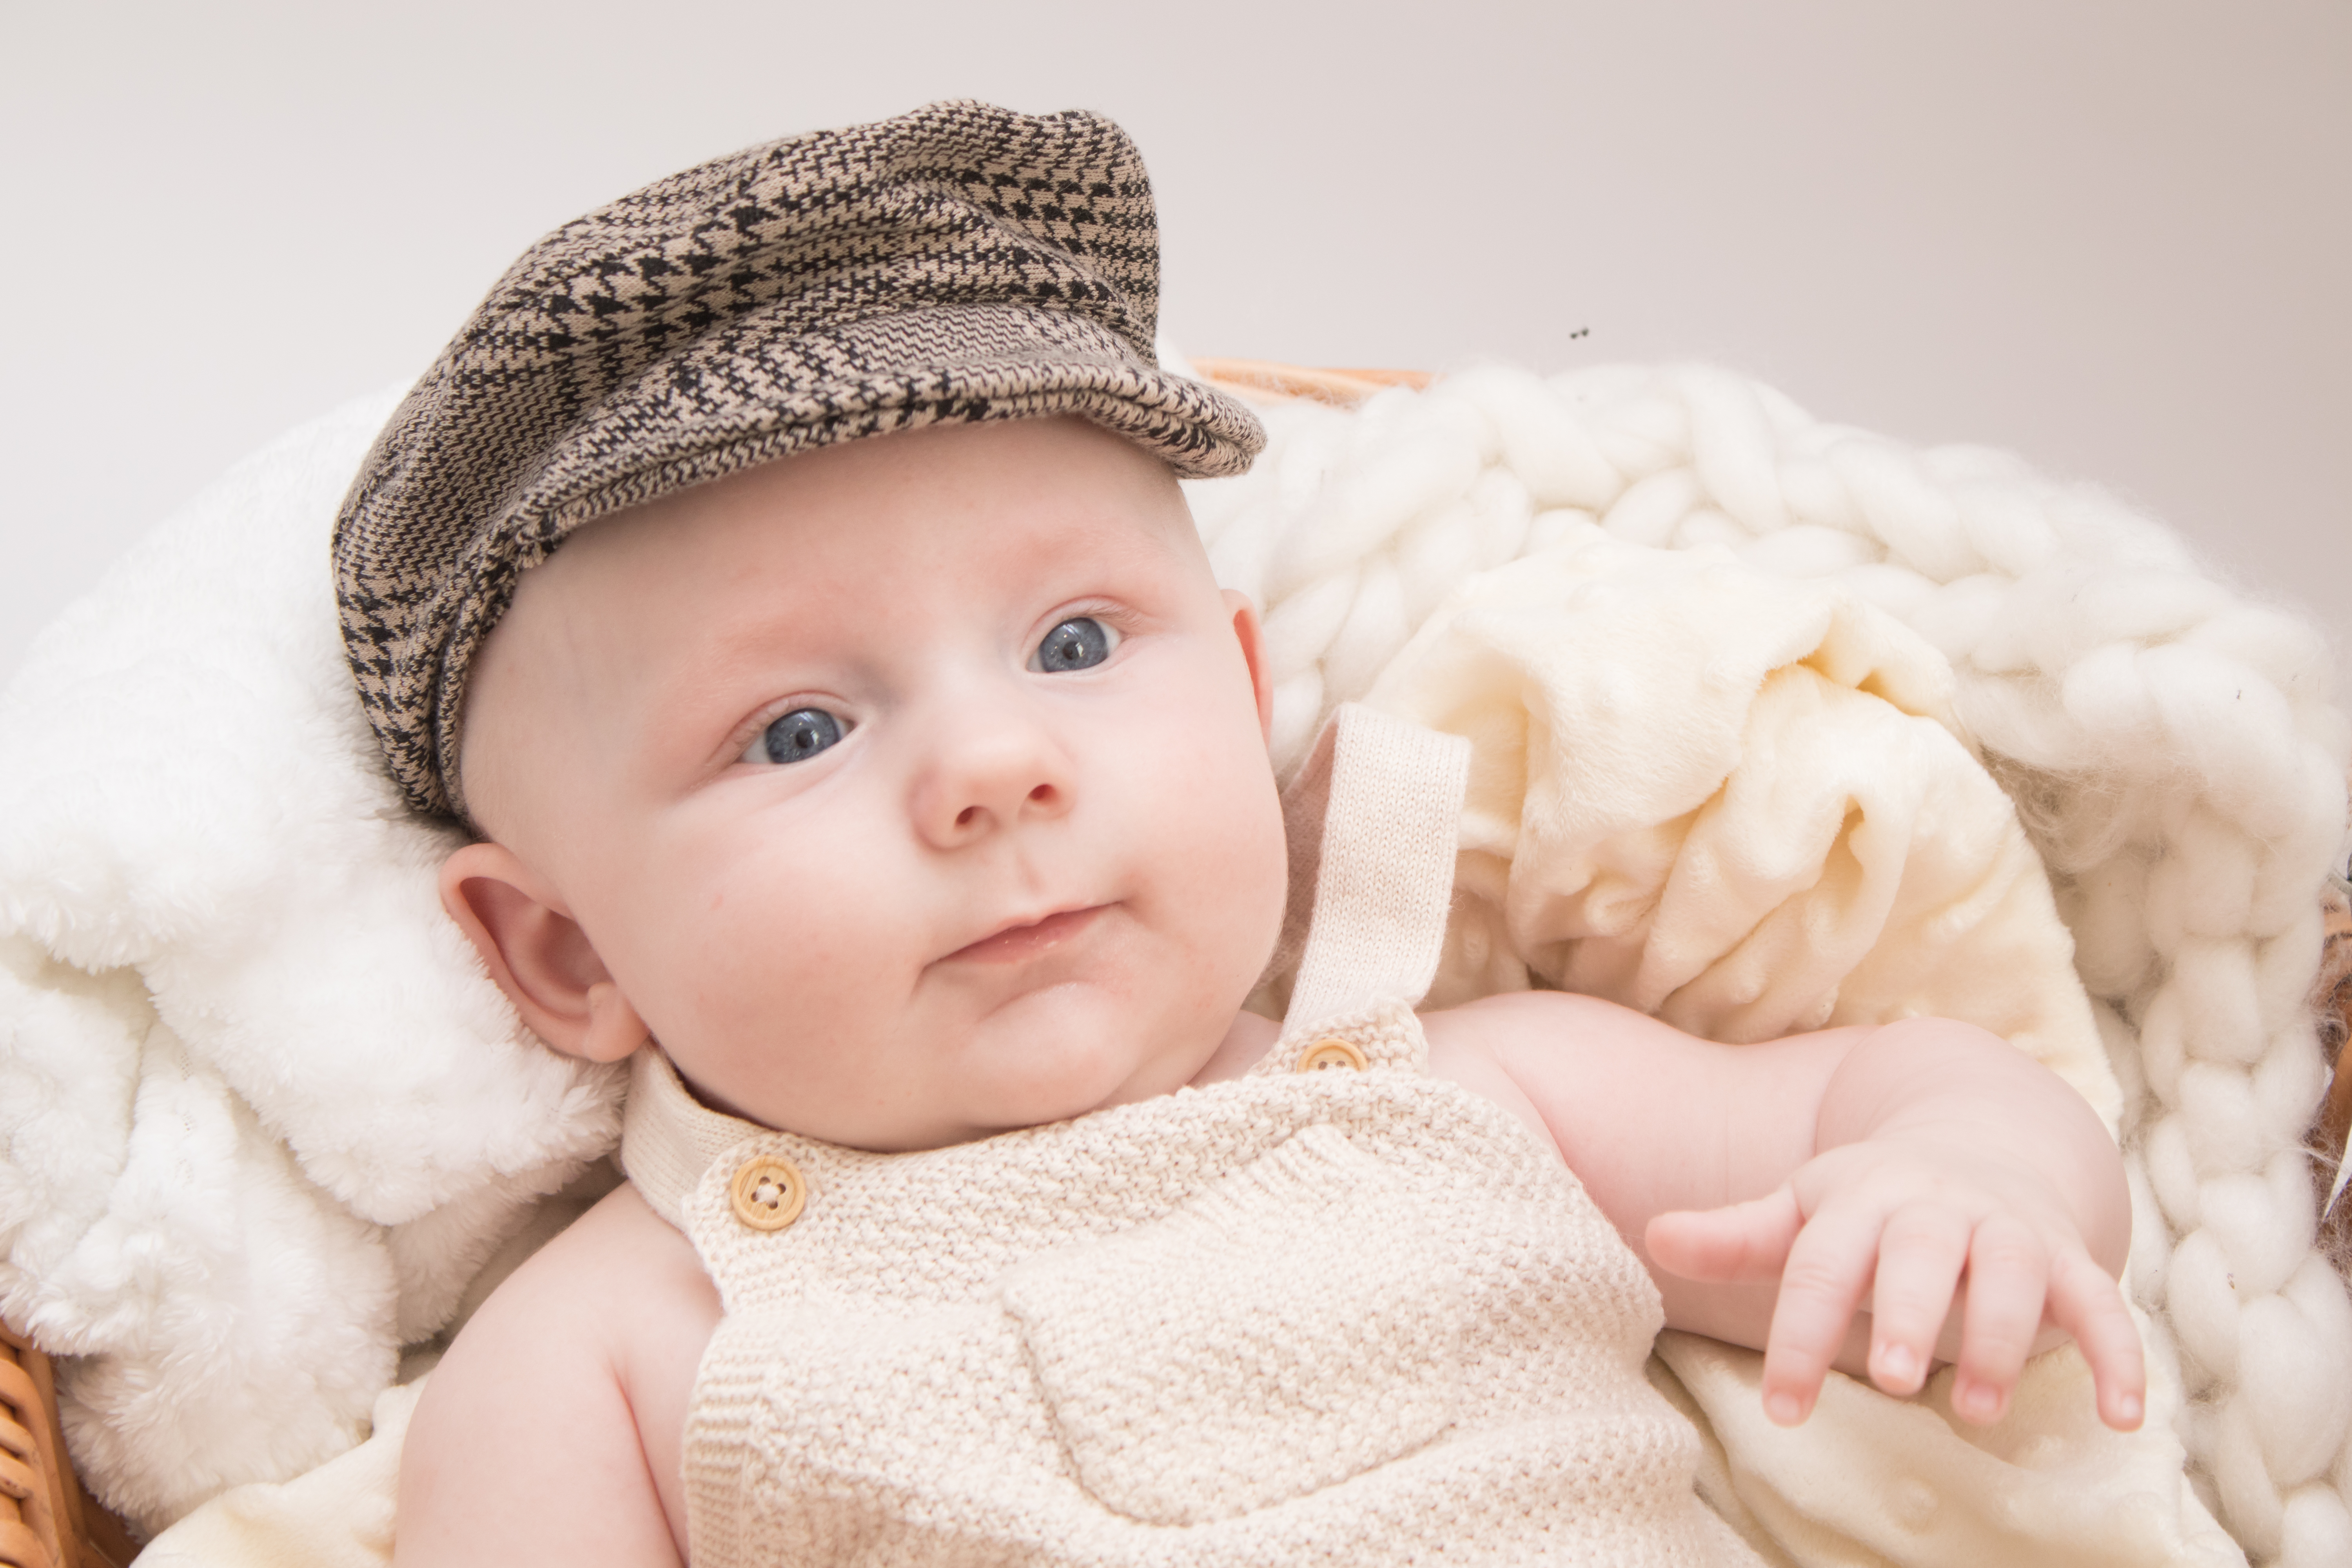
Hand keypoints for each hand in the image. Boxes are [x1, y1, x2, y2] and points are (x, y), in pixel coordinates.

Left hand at [1646, 1136, 2145, 1431]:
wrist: (1981, 1149)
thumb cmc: (1873, 1205)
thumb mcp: (1804, 1211)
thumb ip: (1737, 1234)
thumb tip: (1654, 1235)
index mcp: (1861, 1200)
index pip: (1819, 1267)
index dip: (1798, 1336)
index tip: (1780, 1406)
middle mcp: (1937, 1210)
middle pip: (1917, 1257)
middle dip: (1906, 1314)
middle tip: (1889, 1376)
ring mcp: (2009, 1232)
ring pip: (2008, 1278)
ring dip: (1997, 1340)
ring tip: (1973, 1407)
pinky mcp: (2070, 1262)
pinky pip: (2102, 1306)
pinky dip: (2117, 1358)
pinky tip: (2121, 1418)